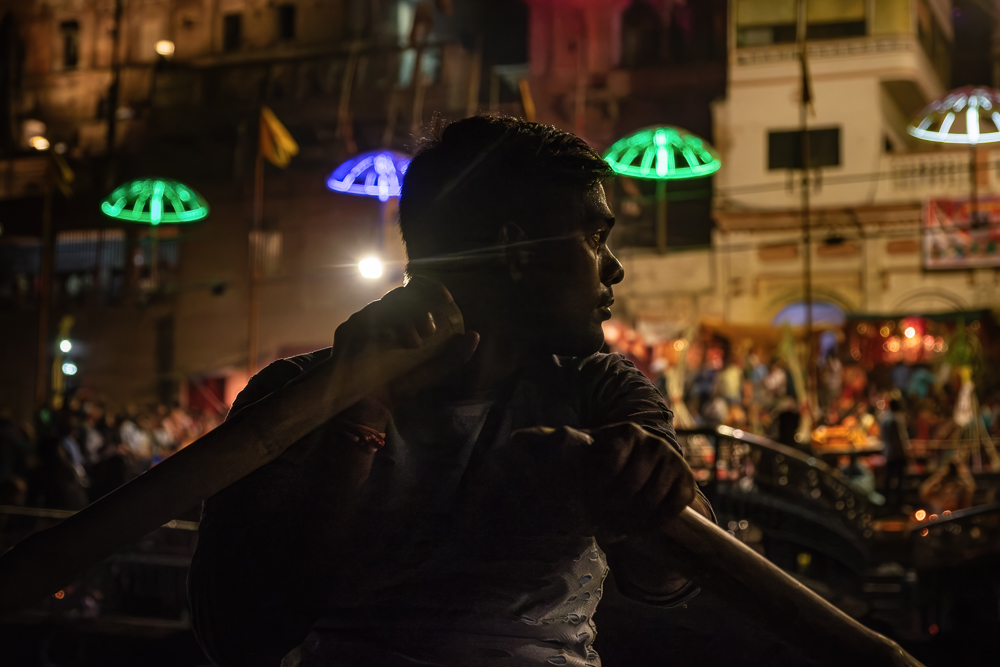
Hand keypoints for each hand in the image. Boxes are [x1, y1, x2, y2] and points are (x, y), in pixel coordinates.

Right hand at [331, 277, 478, 427]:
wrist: (370, 407)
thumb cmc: (400, 387)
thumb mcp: (432, 372)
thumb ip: (453, 356)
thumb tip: (475, 335)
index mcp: (400, 318)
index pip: (415, 292)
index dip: (432, 289)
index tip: (447, 300)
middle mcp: (380, 314)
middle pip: (401, 295)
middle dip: (419, 307)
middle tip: (429, 329)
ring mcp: (362, 320)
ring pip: (384, 304)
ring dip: (403, 319)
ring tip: (415, 341)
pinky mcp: (347, 331)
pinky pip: (363, 318)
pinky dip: (380, 325)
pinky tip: (392, 339)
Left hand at [500, 423, 695, 541]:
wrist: (638, 467)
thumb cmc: (597, 461)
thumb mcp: (573, 450)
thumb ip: (543, 442)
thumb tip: (514, 439)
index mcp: (622, 432)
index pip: (607, 467)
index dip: (593, 490)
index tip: (585, 501)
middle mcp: (651, 442)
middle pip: (630, 488)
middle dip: (611, 510)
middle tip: (598, 524)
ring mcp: (672, 460)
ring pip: (652, 500)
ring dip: (631, 522)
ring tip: (614, 531)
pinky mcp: (686, 480)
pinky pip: (674, 507)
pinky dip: (655, 523)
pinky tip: (637, 531)